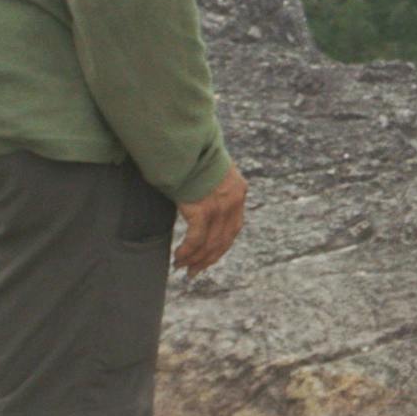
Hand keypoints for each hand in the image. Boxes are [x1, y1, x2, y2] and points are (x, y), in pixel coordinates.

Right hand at [173, 162, 247, 277]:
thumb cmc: (193, 154)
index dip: (221, 247)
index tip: (209, 258)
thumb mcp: (212, 171)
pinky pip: (195, 239)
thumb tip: (201, 202)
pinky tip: (178, 257)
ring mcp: (219, 206)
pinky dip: (187, 251)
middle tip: (194, 272)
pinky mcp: (202, 209)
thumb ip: (214, 188)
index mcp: (238, 191)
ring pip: (209, 243)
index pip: (233, 228)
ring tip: (183, 267)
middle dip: (207, 259)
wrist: (186, 143)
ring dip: (195, 259)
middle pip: (223, 240)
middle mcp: (233, 201)